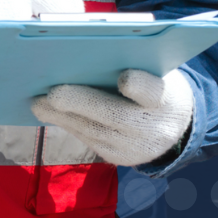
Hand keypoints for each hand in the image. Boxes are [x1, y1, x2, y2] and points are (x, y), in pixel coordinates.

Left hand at [31, 68, 193, 167]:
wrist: (178, 125)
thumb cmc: (158, 85)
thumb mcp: (158, 72)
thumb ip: (133, 64)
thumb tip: (84, 59)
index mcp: (166, 98)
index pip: (153, 92)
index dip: (139, 86)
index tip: (124, 78)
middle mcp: (153, 128)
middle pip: (114, 115)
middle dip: (80, 103)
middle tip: (52, 94)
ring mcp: (137, 148)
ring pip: (95, 131)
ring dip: (63, 117)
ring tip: (39, 103)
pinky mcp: (121, 159)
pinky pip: (91, 140)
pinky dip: (70, 124)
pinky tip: (52, 114)